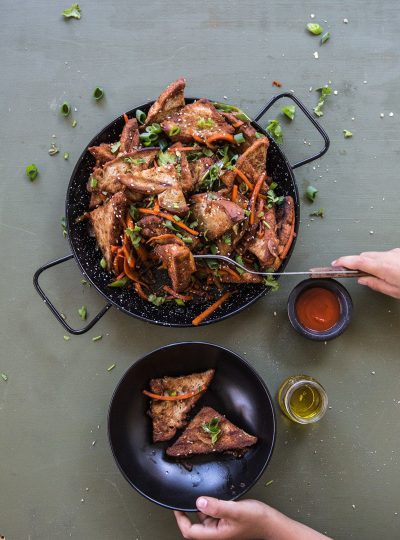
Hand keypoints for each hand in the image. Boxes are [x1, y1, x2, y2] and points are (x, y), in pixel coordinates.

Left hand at [174, 496, 330, 539]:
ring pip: (204, 516)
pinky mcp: (226, 520)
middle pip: (195, 523)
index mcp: (215, 535)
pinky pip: (213, 512)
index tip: (175, 506)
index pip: (190, 532)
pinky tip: (216, 495)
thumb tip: (199, 501)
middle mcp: (216, 532)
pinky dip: (211, 504)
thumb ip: (217, 506)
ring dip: (203, 505)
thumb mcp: (236, 510)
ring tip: (205, 491)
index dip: (180, 519)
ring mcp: (221, 526)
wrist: (272, 522)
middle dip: (192, 508)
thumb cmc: (257, 519)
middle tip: (190, 492)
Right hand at [332, 248, 399, 298]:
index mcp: (383, 267)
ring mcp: (394, 252)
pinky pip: (384, 254)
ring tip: (376, 275)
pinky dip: (381, 261)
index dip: (344, 261)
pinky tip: (387, 270)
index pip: (358, 261)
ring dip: (370, 262)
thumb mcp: (394, 291)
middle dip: (357, 263)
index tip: (335, 263)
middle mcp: (388, 256)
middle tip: (356, 274)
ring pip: (374, 254)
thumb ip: (376, 284)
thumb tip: (363, 280)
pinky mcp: (398, 252)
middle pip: (364, 256)